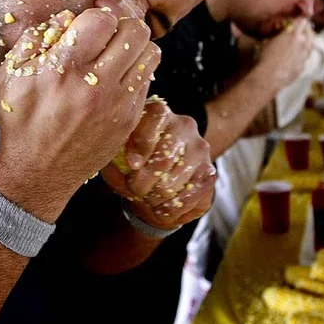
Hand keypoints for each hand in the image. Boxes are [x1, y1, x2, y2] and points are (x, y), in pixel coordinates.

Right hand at [0, 3, 160, 221]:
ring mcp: (117, 104)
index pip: (102, 20)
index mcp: (63, 69)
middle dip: (122, 24)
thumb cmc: (21, 121)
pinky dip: (135, 72)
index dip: (98, 13)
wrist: (37, 172)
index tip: (90, 21)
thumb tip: (65, 18)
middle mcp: (95, 84)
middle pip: (135, 30)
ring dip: (136, 46)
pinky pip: (148, 80)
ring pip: (151, 53)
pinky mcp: (129, 120)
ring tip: (117, 53)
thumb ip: (33, 39)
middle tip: (109, 32)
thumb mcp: (10, 76)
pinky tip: (116, 78)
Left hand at [101, 97, 215, 229]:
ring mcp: (200, 149)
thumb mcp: (116, 159)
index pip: (155, 117)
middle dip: (142, 182)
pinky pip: (188, 198)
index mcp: (158, 114)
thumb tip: (127, 162)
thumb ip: (114, 156)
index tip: (132, 166)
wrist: (157, 186)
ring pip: (174, 182)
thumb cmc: (132, 167)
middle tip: (136, 190)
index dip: (141, 144)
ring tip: (147, 199)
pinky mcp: (210, 173)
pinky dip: (169, 210)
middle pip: (163, 158)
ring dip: (154, 199)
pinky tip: (161, 209)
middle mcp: (184, 125)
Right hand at [258, 18, 313, 89]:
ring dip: (307, 42)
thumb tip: (280, 35)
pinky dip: (303, 55)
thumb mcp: (267, 41)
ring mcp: (304, 57)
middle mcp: (302, 44)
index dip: (300, 19)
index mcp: (293, 34)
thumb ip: (278, 36)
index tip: (298, 19)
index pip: (302, 21)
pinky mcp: (302, 67)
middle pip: (310, 33)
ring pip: (310, 46)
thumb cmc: (265, 58)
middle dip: (307, 30)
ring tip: (302, 42)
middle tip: (304, 29)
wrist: (268, 77)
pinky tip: (297, 57)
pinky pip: (305, 58)